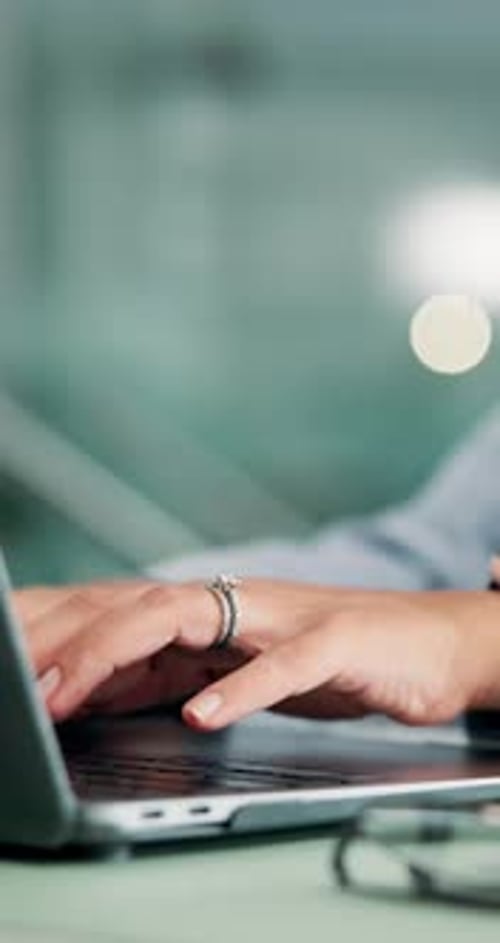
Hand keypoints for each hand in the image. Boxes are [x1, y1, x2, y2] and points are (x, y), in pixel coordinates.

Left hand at [14, 579, 499, 729]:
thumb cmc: (332, 657)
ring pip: (187, 619)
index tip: (11, 671)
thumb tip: (92, 690)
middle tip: (18, 686)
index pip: (116, 612)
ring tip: (68, 695)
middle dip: (65, 642)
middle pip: (132, 607)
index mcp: (210, 612)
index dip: (57, 636)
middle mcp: (237, 603)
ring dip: (119, 654)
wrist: (429, 641)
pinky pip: (284, 665)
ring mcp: (284, 618)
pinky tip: (205, 717)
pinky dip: (243, 689)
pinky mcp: (337, 643)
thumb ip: (172, 673)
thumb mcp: (234, 668)